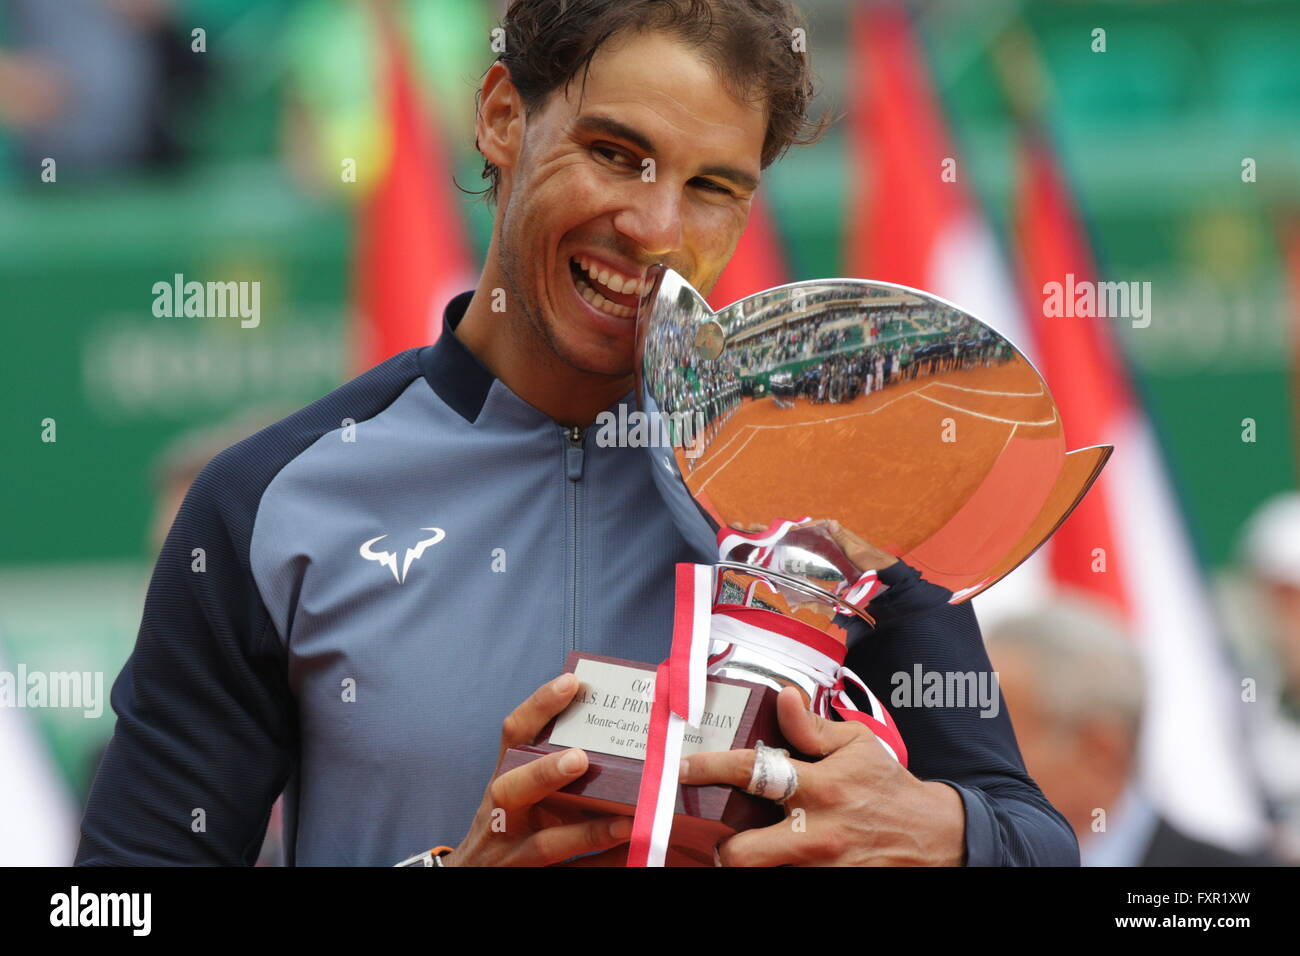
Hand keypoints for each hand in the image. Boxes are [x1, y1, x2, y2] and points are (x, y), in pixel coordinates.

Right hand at [444, 673, 633, 865]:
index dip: (538, 707)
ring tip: (626, 822)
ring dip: (586, 832)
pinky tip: (633, 852)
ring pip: (545, 845)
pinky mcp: (533, 880)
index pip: (513, 737)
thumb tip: (607, 730)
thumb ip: (546, 765)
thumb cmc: (509, 826)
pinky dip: (603, 865)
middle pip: (510, 790)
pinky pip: (572, 876)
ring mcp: (514, 854)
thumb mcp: (517, 793)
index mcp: (503, 781)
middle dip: (543, 773)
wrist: (475, 877)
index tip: (571, 682)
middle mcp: (502, 816)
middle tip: (580, 758)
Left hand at [678, 687, 964, 865]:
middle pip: (742, 854)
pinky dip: (780, 869)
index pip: (752, 773)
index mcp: (819, 787)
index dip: (710, 769)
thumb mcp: (856, 746)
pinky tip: (784, 857)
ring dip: (753, 862)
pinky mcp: (829, 885)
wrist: (933, 838)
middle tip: (724, 836)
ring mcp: (820, 867)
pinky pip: (787, 881)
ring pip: (762, 874)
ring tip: (756, 849)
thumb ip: (812, 728)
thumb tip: (782, 696)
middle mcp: (815, 832)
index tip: (681, 768)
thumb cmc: (887, 787)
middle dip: (723, 848)